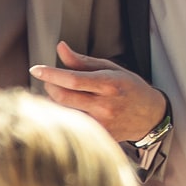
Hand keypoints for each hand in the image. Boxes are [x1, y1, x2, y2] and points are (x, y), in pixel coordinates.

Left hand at [31, 43, 168, 142]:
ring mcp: (102, 124)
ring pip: (64, 113)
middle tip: (50, 80)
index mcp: (109, 84)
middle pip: (63, 97)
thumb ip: (82, 61)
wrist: (150, 116)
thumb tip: (60, 48)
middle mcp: (105, 105)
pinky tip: (69, 109)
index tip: (35, 69)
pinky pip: (72, 125)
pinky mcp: (99, 137)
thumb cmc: (130, 88)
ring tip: (61, 94)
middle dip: (50, 86)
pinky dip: (65, 115)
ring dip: (55, 102)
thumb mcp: (111, 69)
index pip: (73, 80)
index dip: (51, 74)